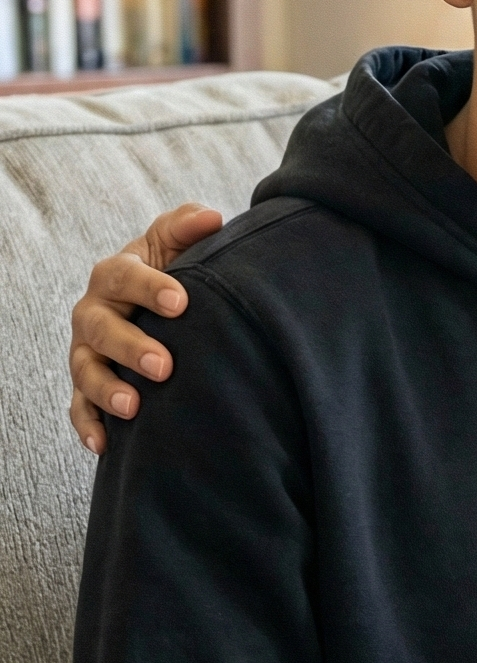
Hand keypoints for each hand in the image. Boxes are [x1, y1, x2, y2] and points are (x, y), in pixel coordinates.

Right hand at [68, 204, 223, 454]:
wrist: (156, 309)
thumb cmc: (169, 274)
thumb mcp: (175, 245)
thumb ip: (187, 227)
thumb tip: (212, 217)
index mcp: (113, 275)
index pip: (122, 275)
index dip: (149, 287)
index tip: (182, 302)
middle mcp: (93, 313)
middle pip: (99, 327)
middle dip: (129, 347)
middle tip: (164, 366)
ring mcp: (87, 352)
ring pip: (85, 371)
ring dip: (106, 390)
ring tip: (133, 407)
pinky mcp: (87, 387)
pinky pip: (79, 409)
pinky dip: (88, 426)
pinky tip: (104, 444)